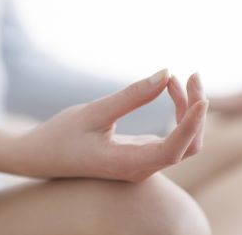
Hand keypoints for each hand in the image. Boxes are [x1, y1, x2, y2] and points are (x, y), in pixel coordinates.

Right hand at [10, 69, 208, 181]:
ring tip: (177, 78)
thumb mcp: (93, 113)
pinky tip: (168, 88)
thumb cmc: (61, 136)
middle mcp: (142, 168)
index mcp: (128, 164)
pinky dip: (177, 112)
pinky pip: (172, 137)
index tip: (201, 98)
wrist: (41, 157)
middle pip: (189, 146)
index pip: (174, 150)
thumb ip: (131, 97)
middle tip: (191, 75)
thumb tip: (166, 73)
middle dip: (196, 111)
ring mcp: (144, 163)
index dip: (191, 125)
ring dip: (188, 110)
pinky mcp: (142, 153)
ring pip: (185, 142)